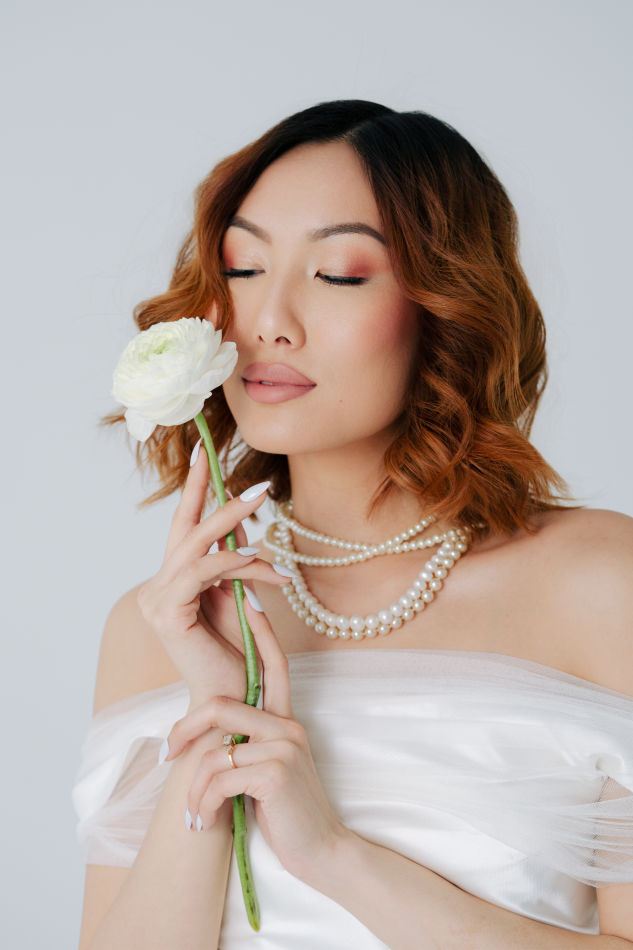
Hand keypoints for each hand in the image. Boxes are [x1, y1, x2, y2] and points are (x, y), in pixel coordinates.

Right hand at [136, 443, 289, 705]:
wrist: (234, 700)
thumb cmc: (238, 653)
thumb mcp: (238, 596)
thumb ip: (234, 563)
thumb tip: (242, 524)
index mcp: (173, 582)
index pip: (184, 528)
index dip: (193, 490)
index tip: (203, 452)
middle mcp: (159, 587)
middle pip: (186, 529)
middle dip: (218, 497)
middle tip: (255, 481)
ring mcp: (158, 600)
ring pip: (197, 545)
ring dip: (235, 524)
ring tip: (264, 507)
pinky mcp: (167, 613)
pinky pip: (203, 571)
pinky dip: (234, 561)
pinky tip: (262, 563)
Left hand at [162, 597, 348, 881]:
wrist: (322, 851)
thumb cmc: (289, 811)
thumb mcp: (269, 768)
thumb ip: (252, 742)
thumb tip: (220, 735)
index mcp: (287, 719)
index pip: (274, 663)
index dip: (260, 630)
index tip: (246, 599)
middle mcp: (288, 725)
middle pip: (221, 705)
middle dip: (185, 729)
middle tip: (167, 754)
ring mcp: (284, 746)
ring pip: (215, 750)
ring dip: (196, 790)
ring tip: (195, 814)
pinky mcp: (275, 773)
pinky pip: (220, 778)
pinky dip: (205, 804)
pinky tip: (207, 822)